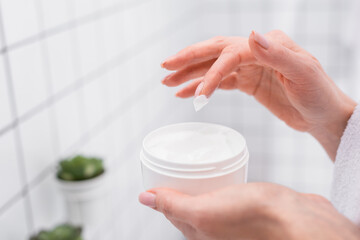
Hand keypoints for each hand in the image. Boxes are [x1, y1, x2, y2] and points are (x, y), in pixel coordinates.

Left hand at [139, 183, 359, 239]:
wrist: (298, 218)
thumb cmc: (254, 217)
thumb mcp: (203, 211)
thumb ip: (173, 206)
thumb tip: (143, 199)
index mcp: (200, 233)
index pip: (173, 211)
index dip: (164, 193)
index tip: (160, 173)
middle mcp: (215, 229)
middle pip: (189, 204)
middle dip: (181, 185)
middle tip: (178, 163)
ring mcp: (232, 218)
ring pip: (208, 198)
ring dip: (200, 181)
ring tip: (196, 163)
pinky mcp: (248, 207)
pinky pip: (226, 193)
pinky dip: (219, 181)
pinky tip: (221, 170)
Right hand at [161, 30, 355, 159]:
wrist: (324, 115)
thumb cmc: (319, 94)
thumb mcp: (303, 72)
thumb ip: (277, 53)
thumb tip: (252, 35)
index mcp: (269, 45)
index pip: (231, 53)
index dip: (212, 72)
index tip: (200, 94)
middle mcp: (256, 52)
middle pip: (215, 51)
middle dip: (189, 59)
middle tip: (166, 67)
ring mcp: (250, 67)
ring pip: (213, 67)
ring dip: (190, 75)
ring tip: (167, 82)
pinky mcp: (248, 83)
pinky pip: (220, 82)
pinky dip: (202, 86)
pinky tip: (187, 93)